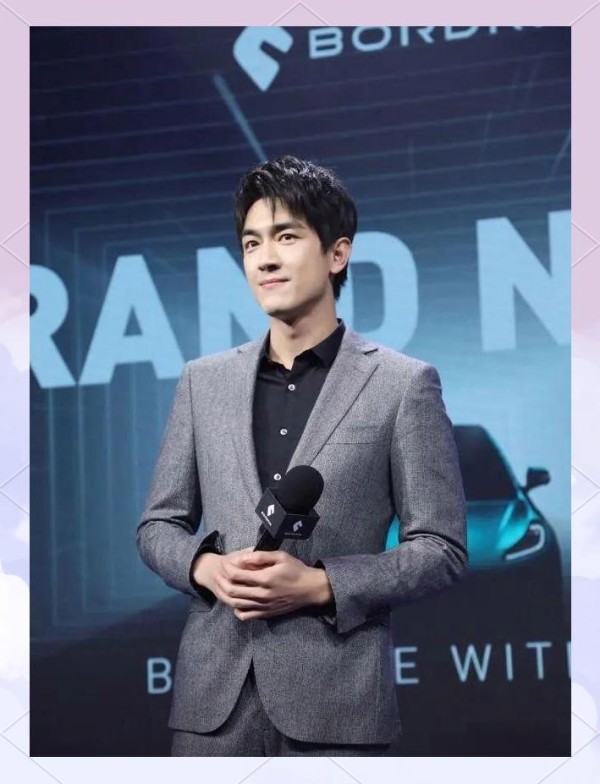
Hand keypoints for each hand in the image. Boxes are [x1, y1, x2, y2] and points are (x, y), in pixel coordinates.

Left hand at [198, 548, 332, 620]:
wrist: (310, 589)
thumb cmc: (296, 570)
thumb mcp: (280, 556)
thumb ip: (260, 556)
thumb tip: (242, 557)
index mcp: (265, 579)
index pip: (237, 575)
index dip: (227, 568)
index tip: (225, 563)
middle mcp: (262, 594)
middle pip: (233, 590)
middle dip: (222, 581)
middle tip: (218, 574)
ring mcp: (263, 606)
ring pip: (236, 603)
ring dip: (226, 595)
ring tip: (221, 586)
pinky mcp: (266, 614)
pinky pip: (245, 615)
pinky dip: (236, 609)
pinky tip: (236, 601)